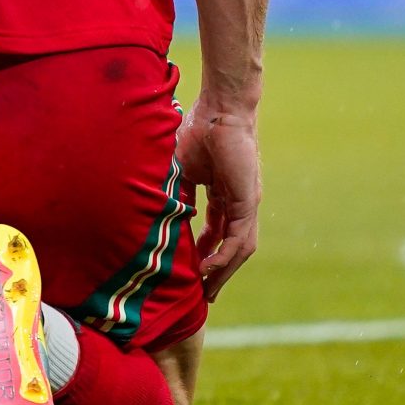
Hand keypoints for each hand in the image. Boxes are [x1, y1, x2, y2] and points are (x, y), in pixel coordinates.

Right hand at [174, 104, 260, 302]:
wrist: (220, 110)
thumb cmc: (198, 132)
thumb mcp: (179, 171)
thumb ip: (174, 195)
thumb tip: (156, 216)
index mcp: (223, 193)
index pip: (216, 231)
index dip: (204, 252)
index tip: (190, 269)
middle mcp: (238, 202)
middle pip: (229, 246)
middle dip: (216, 272)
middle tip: (202, 294)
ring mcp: (246, 203)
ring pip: (237, 249)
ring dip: (223, 272)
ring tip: (207, 292)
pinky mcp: (249, 201)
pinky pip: (239, 239)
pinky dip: (225, 257)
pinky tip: (209, 271)